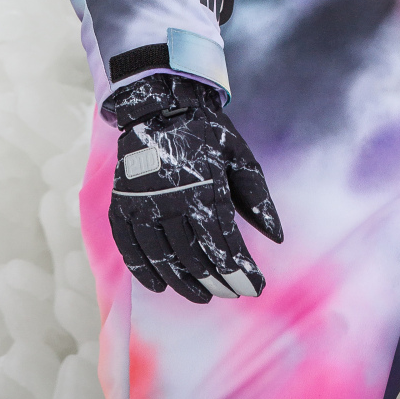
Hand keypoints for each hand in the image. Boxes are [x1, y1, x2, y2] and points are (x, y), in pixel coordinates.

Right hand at [105, 72, 281, 302]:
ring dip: (185, 284)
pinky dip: (144, 272)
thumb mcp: (240, 157)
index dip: (242, 272)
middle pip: (196, 258)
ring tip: (203, 296)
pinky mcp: (121, 206)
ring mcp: (143, 206)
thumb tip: (277, 238)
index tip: (256, 287)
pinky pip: (130, 250)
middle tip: (232, 293)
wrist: (160, 102)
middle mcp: (172, 202)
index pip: (225, 246)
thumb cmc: (207, 132)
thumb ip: (257, 198)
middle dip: (218, 282)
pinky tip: (160, 286)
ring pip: (164, 260)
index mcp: (205, 190)